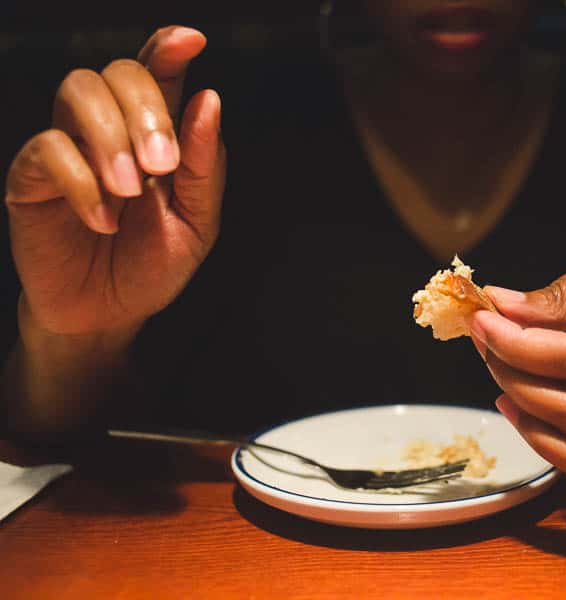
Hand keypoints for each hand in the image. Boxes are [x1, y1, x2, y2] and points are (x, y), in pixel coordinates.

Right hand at [4, 26, 224, 337]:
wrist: (110, 315)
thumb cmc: (152, 264)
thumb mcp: (197, 223)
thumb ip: (204, 166)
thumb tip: (207, 99)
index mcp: (154, 134)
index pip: (157, 73)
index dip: (168, 48)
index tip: (191, 41)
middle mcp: (110, 129)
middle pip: (118, 71)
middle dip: (146, 110)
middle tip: (163, 166)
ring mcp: (69, 148)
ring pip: (76, 89)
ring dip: (111, 136)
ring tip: (132, 191)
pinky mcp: (32, 178)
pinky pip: (48, 150)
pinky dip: (83, 183)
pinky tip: (104, 220)